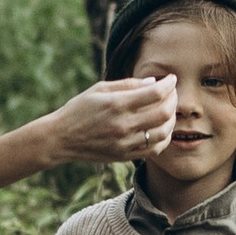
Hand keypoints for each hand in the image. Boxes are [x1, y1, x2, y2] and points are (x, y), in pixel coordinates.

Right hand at [39, 74, 175, 167]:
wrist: (62, 138)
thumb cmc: (79, 109)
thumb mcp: (100, 89)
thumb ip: (128, 85)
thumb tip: (154, 82)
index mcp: (117, 104)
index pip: (155, 93)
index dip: (169, 84)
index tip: (171, 79)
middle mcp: (123, 125)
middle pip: (164, 112)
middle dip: (173, 99)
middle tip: (172, 93)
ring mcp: (125, 143)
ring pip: (163, 132)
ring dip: (172, 119)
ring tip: (169, 110)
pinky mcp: (124, 156)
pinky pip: (154, 149)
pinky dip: (164, 138)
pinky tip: (162, 129)